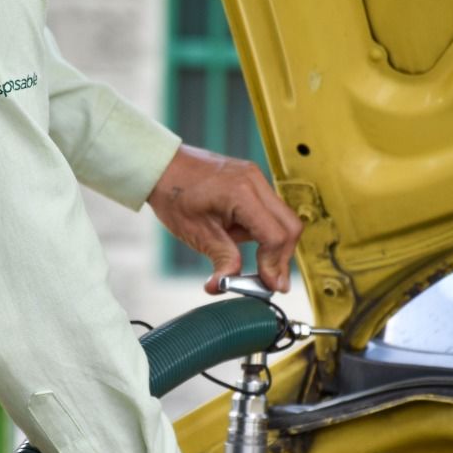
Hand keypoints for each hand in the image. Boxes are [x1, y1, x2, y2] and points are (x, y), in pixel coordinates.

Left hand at [147, 144, 303, 294]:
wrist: (162, 166)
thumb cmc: (174, 195)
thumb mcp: (196, 233)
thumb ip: (221, 258)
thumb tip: (225, 285)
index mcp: (242, 193)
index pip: (276, 235)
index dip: (275, 264)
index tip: (269, 286)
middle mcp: (255, 181)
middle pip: (290, 226)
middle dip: (282, 257)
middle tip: (271, 281)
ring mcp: (256, 177)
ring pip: (283, 218)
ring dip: (274, 244)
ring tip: (250, 259)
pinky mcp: (252, 180)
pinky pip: (270, 209)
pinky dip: (264, 230)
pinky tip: (240, 238)